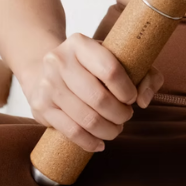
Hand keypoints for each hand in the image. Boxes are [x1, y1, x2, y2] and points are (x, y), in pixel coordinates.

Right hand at [18, 34, 164, 152]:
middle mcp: (59, 60)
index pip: (110, 69)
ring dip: (108, 130)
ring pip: (86, 118)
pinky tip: (99, 142)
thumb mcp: (117, 59)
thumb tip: (143, 100)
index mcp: (79, 43)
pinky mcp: (41, 106)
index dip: (126, 90)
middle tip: (125, 116)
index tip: (131, 97)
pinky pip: (71, 131)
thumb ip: (144, 74)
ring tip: (115, 128)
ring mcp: (47, 84)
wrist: (44, 70)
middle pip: (99, 98)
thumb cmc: (89, 67)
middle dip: (120, 114)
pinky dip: (90, 142)